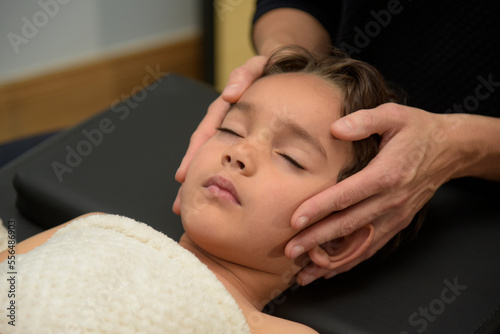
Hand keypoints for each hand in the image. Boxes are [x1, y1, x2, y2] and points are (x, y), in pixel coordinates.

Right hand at [173, 56, 267, 213]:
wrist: (278, 76)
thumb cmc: (267, 72)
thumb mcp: (257, 68)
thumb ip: (244, 75)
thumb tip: (230, 94)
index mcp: (223, 110)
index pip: (205, 135)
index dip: (194, 155)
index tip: (182, 175)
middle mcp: (223, 124)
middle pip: (203, 153)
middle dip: (191, 180)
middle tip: (179, 204)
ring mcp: (230, 134)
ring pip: (212, 161)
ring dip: (199, 184)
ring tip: (186, 208)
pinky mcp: (240, 143)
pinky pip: (226, 162)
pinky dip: (216, 179)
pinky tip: (212, 198)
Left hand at [286, 103, 457, 284]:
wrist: (449, 150)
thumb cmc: (417, 130)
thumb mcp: (393, 114)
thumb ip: (364, 121)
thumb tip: (335, 129)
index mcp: (386, 174)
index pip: (346, 195)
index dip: (319, 209)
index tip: (294, 221)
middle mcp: (391, 200)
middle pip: (348, 224)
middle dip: (316, 241)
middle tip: (290, 251)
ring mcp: (395, 216)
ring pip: (359, 244)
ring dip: (331, 260)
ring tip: (304, 274)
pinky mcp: (397, 223)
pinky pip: (371, 248)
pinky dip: (350, 262)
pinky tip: (330, 270)